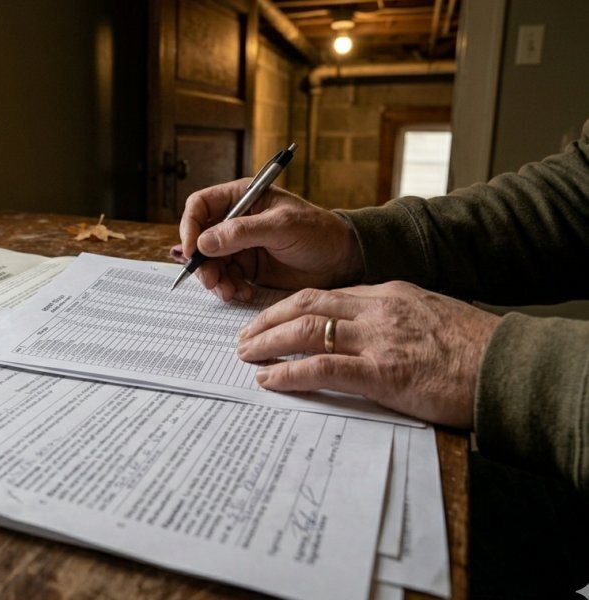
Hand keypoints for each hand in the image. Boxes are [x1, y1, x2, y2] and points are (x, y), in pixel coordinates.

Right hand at [177, 179, 363, 301]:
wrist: (342, 259)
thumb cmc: (318, 232)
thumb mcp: (281, 227)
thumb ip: (241, 233)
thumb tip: (204, 242)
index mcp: (242, 197)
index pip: (200, 205)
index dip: (190, 227)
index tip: (192, 251)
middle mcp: (237, 220)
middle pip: (200, 239)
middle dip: (203, 262)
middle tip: (211, 281)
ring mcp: (241, 245)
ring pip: (211, 262)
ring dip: (215, 279)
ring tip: (230, 291)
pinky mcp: (248, 267)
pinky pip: (226, 278)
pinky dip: (229, 287)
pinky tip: (243, 293)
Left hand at [236, 281, 500, 427]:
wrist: (507, 366)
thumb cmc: (473, 347)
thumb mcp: (429, 314)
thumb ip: (393, 317)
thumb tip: (362, 330)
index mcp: (388, 294)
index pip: (325, 294)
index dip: (290, 306)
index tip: (270, 317)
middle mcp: (377, 310)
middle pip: (305, 304)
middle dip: (267, 318)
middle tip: (244, 334)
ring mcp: (378, 340)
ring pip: (306, 330)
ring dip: (267, 341)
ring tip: (245, 354)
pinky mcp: (382, 373)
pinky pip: (322, 368)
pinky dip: (289, 373)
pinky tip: (269, 380)